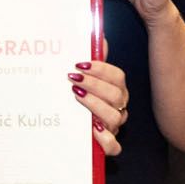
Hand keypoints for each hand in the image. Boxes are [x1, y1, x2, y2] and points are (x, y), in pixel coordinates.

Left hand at [70, 41, 127, 155]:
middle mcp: (118, 107)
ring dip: (95, 105)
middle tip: (72, 79)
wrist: (66, 129)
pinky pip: (114, 147)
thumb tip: (96, 36)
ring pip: (114, 117)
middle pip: (116, 95)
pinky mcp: (107, 146)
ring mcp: (114, 127)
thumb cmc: (77, 98)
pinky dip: (105, 140)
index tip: (80, 64)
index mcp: (115, 89)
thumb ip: (91, 58)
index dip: (101, 69)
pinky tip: (92, 130)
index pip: (117, 77)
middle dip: (94, 85)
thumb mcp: (81, 76)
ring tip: (77, 96)